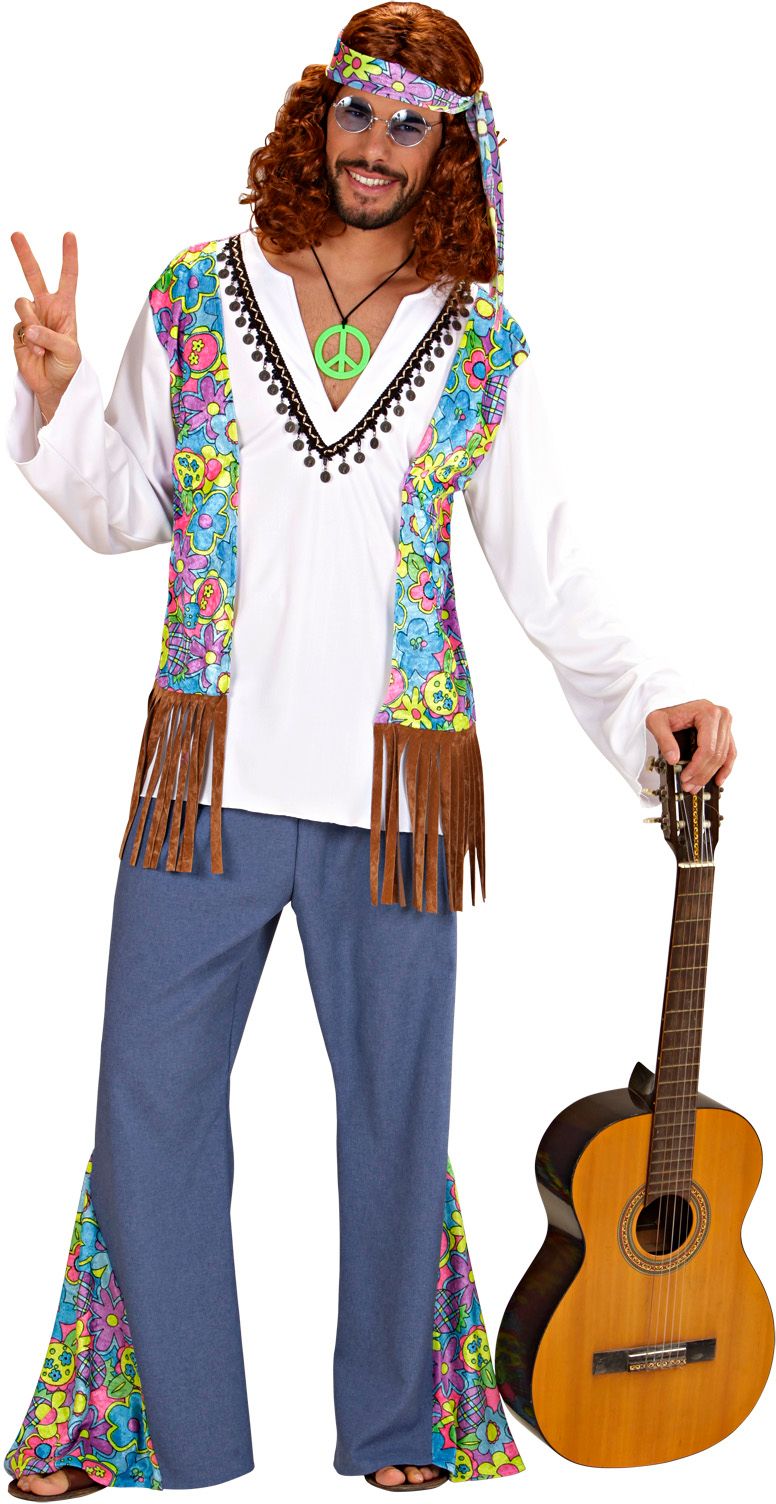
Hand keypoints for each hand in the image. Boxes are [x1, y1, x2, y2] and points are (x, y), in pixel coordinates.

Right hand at [11, 230, 81, 419]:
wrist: (52, 385)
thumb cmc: (68, 367)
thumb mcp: (69, 351)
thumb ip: (50, 337)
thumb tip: (31, 328)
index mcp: (65, 308)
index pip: (68, 277)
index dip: (68, 257)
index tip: (69, 236)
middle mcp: (46, 308)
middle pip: (34, 275)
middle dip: (24, 255)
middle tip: (15, 235)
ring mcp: (30, 318)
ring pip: (22, 304)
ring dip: (30, 322)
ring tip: (41, 346)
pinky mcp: (19, 331)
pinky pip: (18, 327)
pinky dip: (27, 342)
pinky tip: (35, 353)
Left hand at [646, 700, 735, 792]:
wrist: (668, 701)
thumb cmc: (664, 710)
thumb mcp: (657, 722)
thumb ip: (664, 740)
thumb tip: (673, 760)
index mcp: (708, 713)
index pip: (707, 748)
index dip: (697, 767)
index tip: (685, 778)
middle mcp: (721, 716)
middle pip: (716, 754)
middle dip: (702, 774)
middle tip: (689, 786)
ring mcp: (725, 723)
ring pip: (724, 756)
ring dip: (711, 774)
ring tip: (697, 785)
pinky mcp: (725, 730)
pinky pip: (729, 752)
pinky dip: (725, 767)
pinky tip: (718, 779)